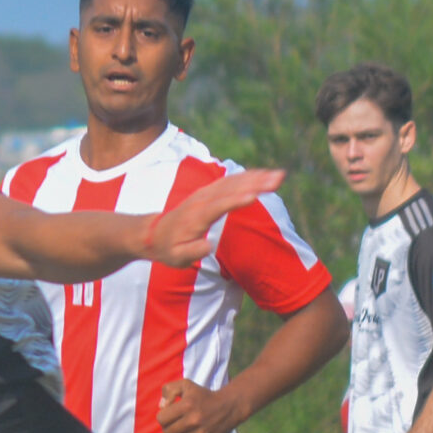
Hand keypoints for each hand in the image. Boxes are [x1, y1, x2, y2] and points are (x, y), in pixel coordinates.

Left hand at [141, 170, 284, 268]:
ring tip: (279, 176)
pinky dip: (248, 176)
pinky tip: (264, 175)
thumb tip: (208, 246)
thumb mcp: (176, 257)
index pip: (218, 206)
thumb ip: (191, 252)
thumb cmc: (168, 249)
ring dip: (257, 177)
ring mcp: (206, 193)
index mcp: (196, 216)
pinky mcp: (209, 191)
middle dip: (255, 183)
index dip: (235, 201)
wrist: (153, 233)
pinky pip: (231, 180)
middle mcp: (202, 200)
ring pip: (233, 181)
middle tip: (278, 180)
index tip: (254, 197)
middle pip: (231, 188)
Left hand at [157, 374, 239, 432]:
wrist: (230, 406)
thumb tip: (161, 406)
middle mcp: (194, 421)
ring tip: (184, 428)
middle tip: (176, 422)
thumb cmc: (204, 396)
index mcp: (187, 406)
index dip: (163, 416)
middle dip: (169, 427)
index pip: (161, 419)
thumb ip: (169, 390)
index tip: (170, 413)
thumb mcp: (186, 385)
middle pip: (167, 432)